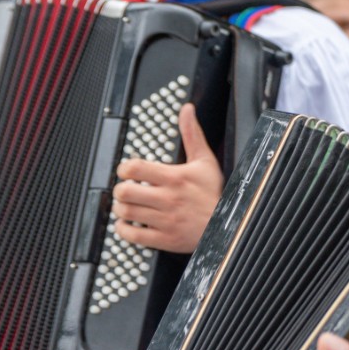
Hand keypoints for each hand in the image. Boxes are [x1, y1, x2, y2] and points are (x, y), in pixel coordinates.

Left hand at [111, 104, 222, 253]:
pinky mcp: (164, 239)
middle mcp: (168, 199)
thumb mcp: (205, 161)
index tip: (127, 171)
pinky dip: (123, 229)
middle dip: (120, 189)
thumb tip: (187, 110)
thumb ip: (192, 134)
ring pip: (125, 212)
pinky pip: (132, 236)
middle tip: (125, 189)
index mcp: (175, 178)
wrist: (228, 225)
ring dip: (121, 208)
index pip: (134, 168)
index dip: (124, 168)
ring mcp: (165, 220)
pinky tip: (129, 223)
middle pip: (125, 192)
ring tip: (127, 205)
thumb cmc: (213, 194)